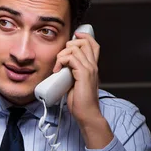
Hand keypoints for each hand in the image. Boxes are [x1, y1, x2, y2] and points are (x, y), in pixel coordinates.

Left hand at [53, 31, 112, 148]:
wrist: (86, 113)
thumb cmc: (80, 101)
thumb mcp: (74, 82)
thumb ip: (71, 72)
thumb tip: (60, 67)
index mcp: (92, 66)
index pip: (93, 44)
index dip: (83, 37)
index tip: (71, 39)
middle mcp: (93, 65)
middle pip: (84, 42)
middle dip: (68, 45)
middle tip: (61, 59)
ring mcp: (89, 69)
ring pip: (75, 48)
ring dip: (62, 54)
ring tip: (57, 67)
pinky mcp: (83, 74)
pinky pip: (71, 58)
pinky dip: (61, 61)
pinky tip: (57, 70)